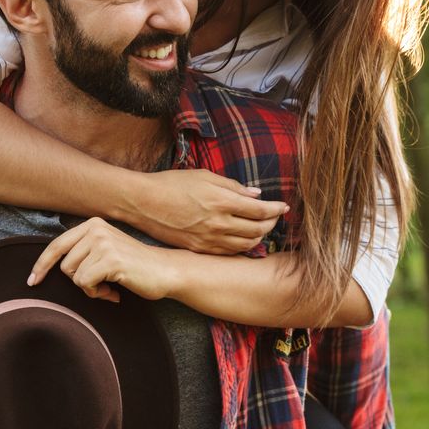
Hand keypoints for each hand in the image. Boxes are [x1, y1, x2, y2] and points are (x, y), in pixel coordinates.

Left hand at [28, 218, 177, 301]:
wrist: (165, 271)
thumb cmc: (134, 267)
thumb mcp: (105, 250)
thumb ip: (82, 252)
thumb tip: (49, 267)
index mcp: (93, 224)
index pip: (56, 245)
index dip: (41, 265)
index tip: (32, 281)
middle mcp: (96, 229)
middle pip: (64, 265)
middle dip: (79, 281)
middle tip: (100, 284)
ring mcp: (104, 243)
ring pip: (74, 276)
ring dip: (90, 288)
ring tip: (109, 286)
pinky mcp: (111, 260)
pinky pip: (86, 283)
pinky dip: (97, 293)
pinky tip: (113, 292)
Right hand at [125, 169, 288, 254]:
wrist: (144, 203)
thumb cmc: (173, 184)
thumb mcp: (205, 176)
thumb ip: (233, 186)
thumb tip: (255, 195)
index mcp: (222, 202)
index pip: (260, 210)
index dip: (276, 209)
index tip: (284, 206)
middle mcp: (218, 224)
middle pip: (257, 230)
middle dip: (271, 223)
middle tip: (275, 216)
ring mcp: (209, 240)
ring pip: (246, 244)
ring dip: (259, 236)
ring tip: (262, 227)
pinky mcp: (200, 249)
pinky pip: (229, 252)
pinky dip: (242, 246)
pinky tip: (244, 238)